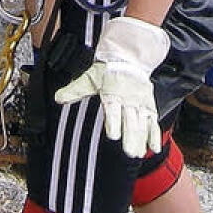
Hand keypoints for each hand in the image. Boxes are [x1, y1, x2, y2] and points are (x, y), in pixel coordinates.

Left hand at [52, 15, 168, 157]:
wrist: (128, 58)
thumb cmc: (108, 70)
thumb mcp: (90, 77)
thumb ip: (75, 89)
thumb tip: (58, 97)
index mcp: (113, 91)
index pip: (114, 108)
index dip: (114, 122)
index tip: (113, 136)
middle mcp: (128, 98)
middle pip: (130, 119)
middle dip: (130, 137)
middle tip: (129, 153)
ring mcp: (140, 103)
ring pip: (142, 122)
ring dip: (141, 139)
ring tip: (138, 154)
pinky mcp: (149, 105)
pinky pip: (153, 122)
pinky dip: (154, 135)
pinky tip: (153, 148)